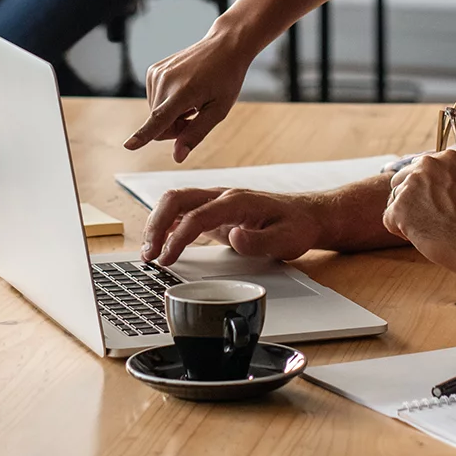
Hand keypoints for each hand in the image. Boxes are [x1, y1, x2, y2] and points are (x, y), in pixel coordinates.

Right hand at [128, 30, 255, 158]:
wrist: (224, 46)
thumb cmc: (226, 78)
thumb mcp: (218, 110)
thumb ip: (196, 134)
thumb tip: (177, 157)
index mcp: (184, 91)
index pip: (159, 119)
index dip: (143, 135)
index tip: (128, 146)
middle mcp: (165, 80)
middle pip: (159, 124)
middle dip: (175, 127)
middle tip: (196, 114)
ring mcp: (156, 73)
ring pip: (155, 113)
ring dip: (171, 114)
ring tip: (192, 100)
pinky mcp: (153, 71)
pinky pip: (154, 100)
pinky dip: (167, 101)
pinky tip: (183, 90)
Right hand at [141, 187, 324, 266]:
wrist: (307, 215)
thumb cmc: (297, 226)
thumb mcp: (286, 239)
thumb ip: (260, 241)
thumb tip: (235, 238)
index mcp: (237, 201)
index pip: (197, 215)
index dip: (177, 237)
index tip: (167, 259)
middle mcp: (222, 196)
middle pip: (176, 199)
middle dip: (156, 225)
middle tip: (148, 254)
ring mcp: (216, 201)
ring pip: (175, 202)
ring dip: (157, 224)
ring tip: (149, 252)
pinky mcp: (214, 211)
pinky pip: (182, 211)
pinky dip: (166, 225)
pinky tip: (160, 242)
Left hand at [381, 151, 455, 271]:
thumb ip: (454, 181)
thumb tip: (444, 188)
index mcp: (446, 157)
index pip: (419, 170)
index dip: (425, 192)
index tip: (437, 205)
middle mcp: (425, 165)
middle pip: (401, 183)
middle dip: (412, 203)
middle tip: (434, 221)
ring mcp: (411, 185)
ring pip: (395, 203)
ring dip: (409, 219)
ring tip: (435, 231)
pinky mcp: (399, 208)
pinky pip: (389, 221)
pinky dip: (403, 233)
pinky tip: (427, 238)